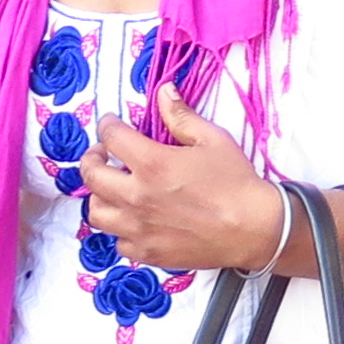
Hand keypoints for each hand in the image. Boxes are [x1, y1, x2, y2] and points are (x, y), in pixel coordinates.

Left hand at [81, 95, 289, 275]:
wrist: (252, 229)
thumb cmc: (235, 182)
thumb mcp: (213, 139)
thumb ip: (182, 116)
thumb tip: (163, 91)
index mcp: (152, 164)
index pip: (112, 137)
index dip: (107, 125)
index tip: (110, 123)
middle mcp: (136, 197)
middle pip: (91, 176)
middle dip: (91, 159)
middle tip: (101, 154)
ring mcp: (137, 228)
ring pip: (96, 212)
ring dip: (100, 195)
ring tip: (113, 188)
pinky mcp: (145, 252)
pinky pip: (117, 240)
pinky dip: (120, 228)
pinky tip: (135, 219)